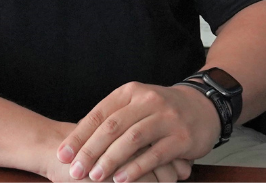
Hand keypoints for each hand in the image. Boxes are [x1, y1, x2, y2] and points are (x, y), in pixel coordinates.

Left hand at [56, 82, 219, 181]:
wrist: (202, 106)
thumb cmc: (160, 110)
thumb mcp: (136, 104)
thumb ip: (112, 118)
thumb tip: (79, 140)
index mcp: (130, 92)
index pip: (99, 113)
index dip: (79, 135)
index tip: (63, 154)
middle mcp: (146, 100)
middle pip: (112, 126)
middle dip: (90, 150)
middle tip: (74, 170)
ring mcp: (165, 117)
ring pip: (132, 139)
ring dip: (111, 159)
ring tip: (94, 176)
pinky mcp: (181, 137)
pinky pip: (155, 154)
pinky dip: (137, 168)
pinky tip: (122, 180)